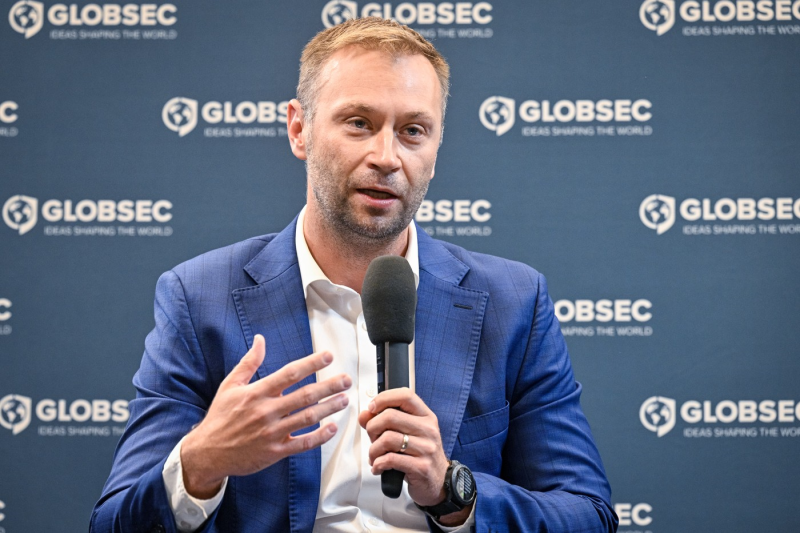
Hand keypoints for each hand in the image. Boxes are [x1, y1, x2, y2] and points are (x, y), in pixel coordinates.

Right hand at [181, 334, 351, 497]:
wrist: (207, 453)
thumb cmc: (220, 417)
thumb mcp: (230, 386)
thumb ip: (249, 362)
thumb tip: (260, 339)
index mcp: (256, 393)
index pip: (289, 374)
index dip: (311, 363)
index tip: (329, 356)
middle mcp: (266, 411)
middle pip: (304, 395)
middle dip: (328, 386)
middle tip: (346, 379)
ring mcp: (271, 433)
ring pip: (306, 418)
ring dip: (328, 408)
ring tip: (344, 399)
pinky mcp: (274, 452)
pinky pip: (302, 444)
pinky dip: (319, 437)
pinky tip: (332, 428)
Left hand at [357, 388, 449, 506]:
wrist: (439, 481)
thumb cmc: (420, 455)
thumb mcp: (406, 434)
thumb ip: (384, 422)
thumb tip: (364, 415)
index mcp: (426, 416)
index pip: (406, 395)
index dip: (384, 398)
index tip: (372, 408)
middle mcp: (428, 429)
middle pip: (390, 416)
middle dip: (372, 428)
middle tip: (372, 438)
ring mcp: (427, 448)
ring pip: (387, 439)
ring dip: (373, 450)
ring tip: (374, 456)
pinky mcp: (421, 467)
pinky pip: (390, 459)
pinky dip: (378, 464)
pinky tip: (378, 467)